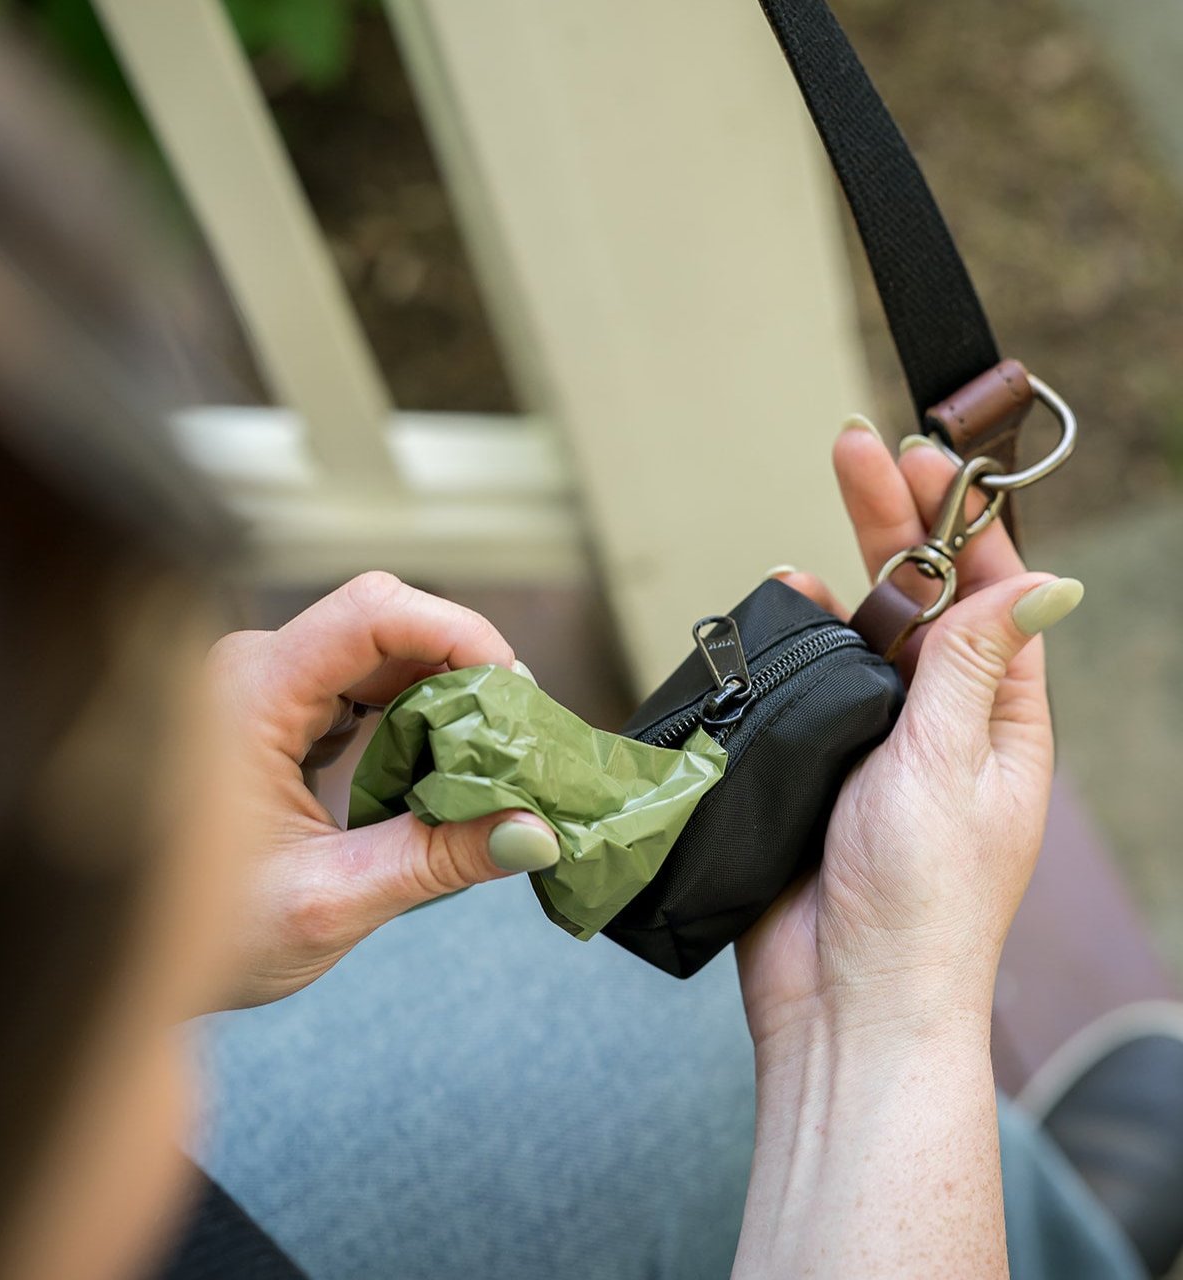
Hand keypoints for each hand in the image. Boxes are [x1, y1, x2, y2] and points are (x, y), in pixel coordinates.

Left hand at [208, 571, 557, 1008]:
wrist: (129, 960)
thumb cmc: (200, 938)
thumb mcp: (326, 903)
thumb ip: (434, 860)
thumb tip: (536, 834)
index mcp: (247, 694)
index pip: (372, 612)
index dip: (459, 634)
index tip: (515, 692)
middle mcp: (251, 669)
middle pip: (385, 624)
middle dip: (464, 669)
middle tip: (519, 736)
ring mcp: (261, 684)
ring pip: (379, 650)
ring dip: (444, 692)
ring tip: (491, 753)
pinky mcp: (275, 708)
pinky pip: (360, 682)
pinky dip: (413, 712)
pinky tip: (442, 760)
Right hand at [739, 424, 1082, 1042]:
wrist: (841, 999)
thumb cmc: (920, 904)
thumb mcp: (951, 768)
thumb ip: (974, 667)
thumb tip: (1047, 579)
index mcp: (1000, 720)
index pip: (991, 593)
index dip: (961, 520)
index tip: (923, 460)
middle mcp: (940, 720)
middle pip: (921, 597)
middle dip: (892, 522)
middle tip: (853, 451)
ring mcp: (875, 741)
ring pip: (858, 636)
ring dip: (839, 582)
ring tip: (810, 542)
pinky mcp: (815, 763)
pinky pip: (805, 683)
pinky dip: (791, 643)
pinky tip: (776, 614)